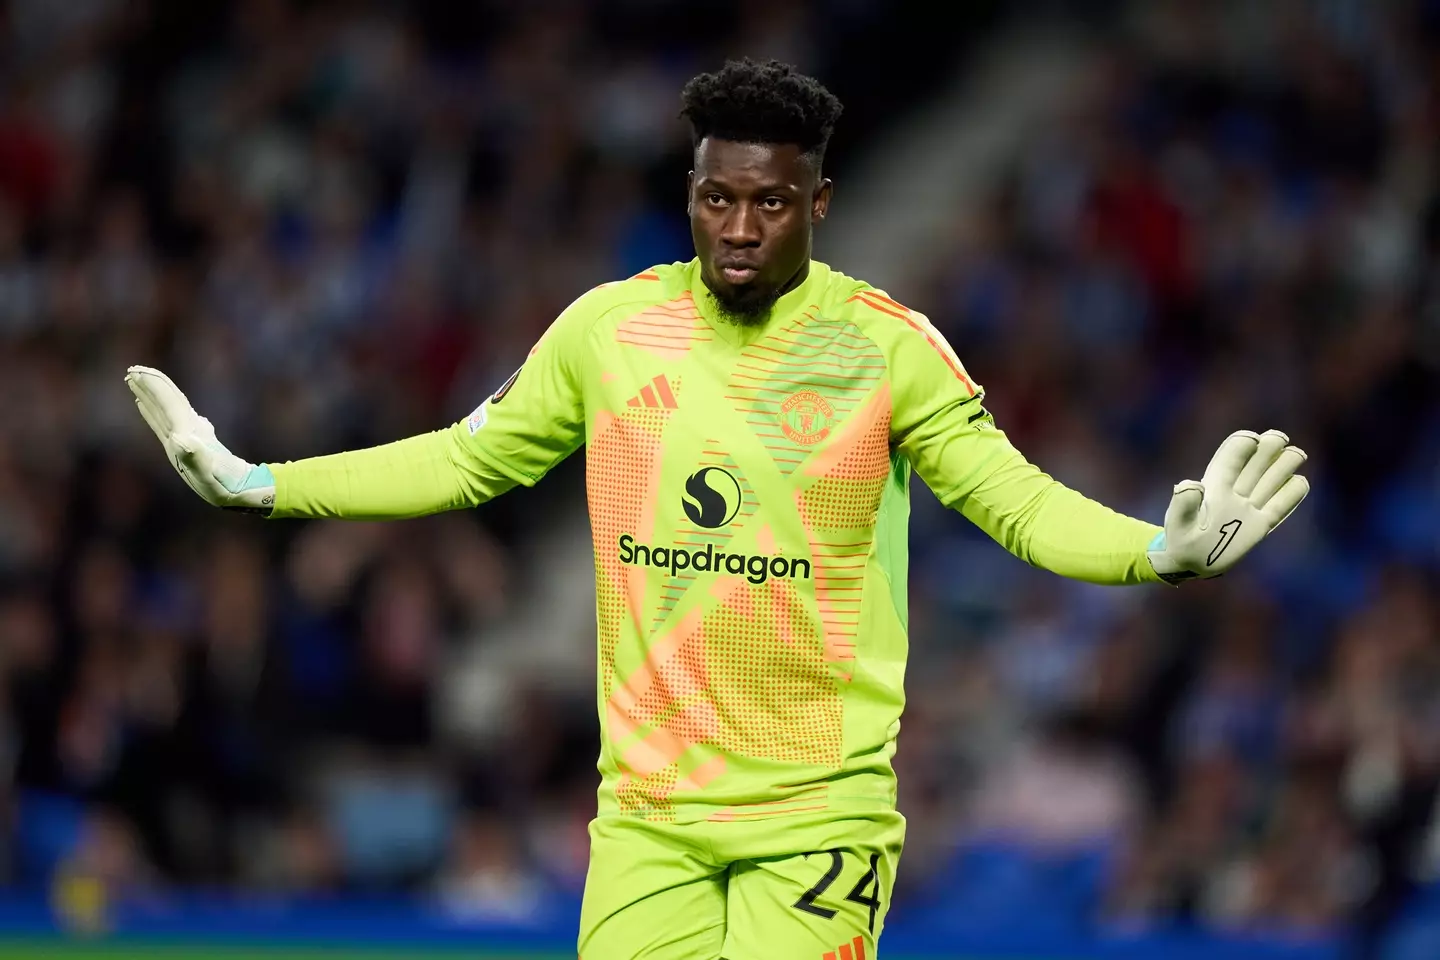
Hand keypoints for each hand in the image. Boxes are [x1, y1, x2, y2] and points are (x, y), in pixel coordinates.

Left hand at [124, 365, 275, 512]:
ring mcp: (187, 440)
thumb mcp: (210, 474)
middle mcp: (179, 438)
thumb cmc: (224, 486)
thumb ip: (195, 458)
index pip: (166, 407)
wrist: (234, 496)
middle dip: (147, 390)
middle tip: (131, 371)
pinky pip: (180, 420)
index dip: (153, 389)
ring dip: (154, 398)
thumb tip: (181, 440)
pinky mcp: (199, 442)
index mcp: (182, 439)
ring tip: (140, 384)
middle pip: (160, 408)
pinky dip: (170, 411)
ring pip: (167, 413)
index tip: (137, 373)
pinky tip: (166, 407)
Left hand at [1147, 429, 1308, 583]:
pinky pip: (1280, 507)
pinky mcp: (1260, 525)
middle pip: (1255, 464)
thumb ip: (1183, 504)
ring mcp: (1249, 508)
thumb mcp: (1178, 522)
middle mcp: (1235, 493)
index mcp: (1214, 487)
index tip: (1252, 439)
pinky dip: (1291, 494)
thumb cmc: (1180, 538)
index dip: (1240, 446)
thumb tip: (1192, 484)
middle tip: (1279, 438)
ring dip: (1283, 466)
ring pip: (1270, 481)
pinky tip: (1300, 482)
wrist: (1190, 562)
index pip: (1230, 459)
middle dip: (1268, 448)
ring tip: (1296, 453)